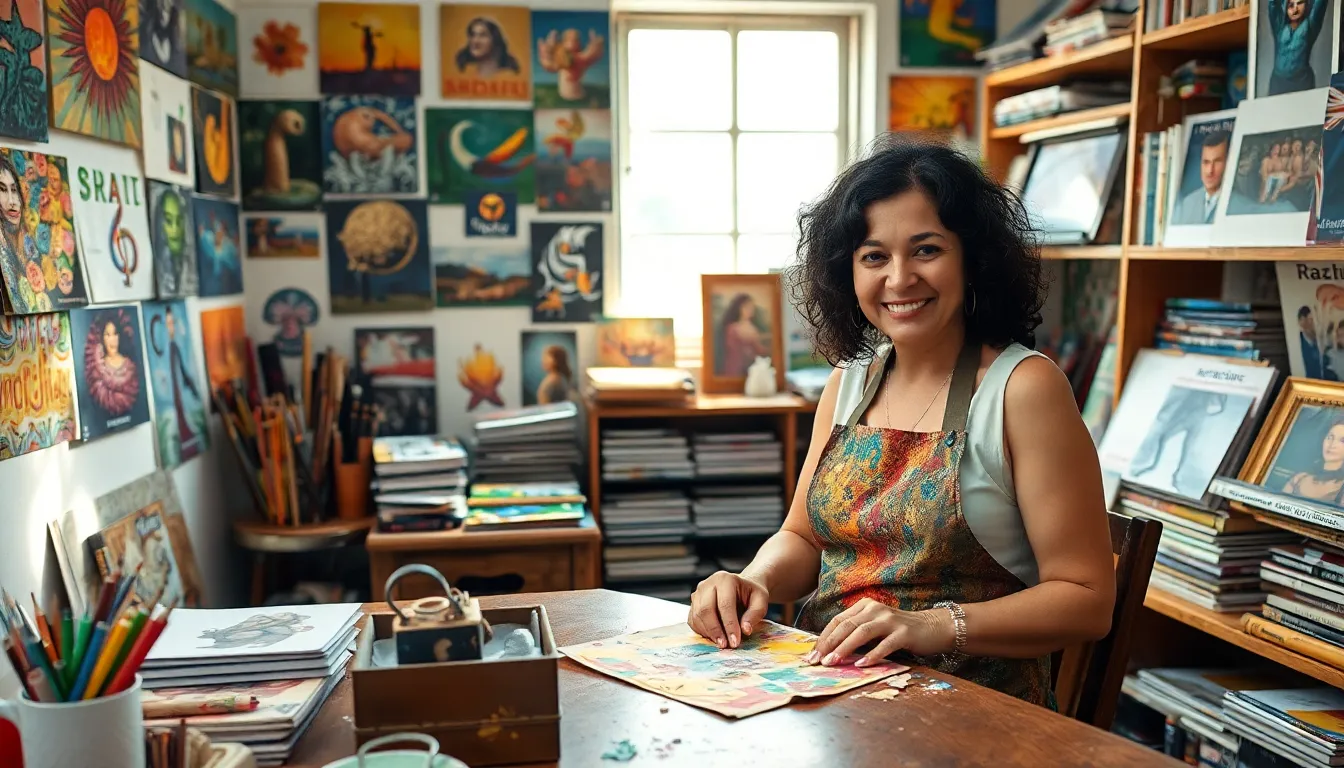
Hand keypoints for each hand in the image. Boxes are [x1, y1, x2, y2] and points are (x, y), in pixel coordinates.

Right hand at [688, 571, 768, 648]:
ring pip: (697, 616)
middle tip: (725, 645)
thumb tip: (745, 630)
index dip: (729, 625)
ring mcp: (697, 594)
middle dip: (715, 631)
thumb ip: (755, 614)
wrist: (741, 589)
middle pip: (706, 610)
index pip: (725, 605)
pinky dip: (702, 632)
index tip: (735, 642)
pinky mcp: (693, 605)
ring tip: (722, 643)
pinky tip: (715, 637)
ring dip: (708, 633)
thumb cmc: (751, 594)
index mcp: (725, 579)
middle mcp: (707, 584)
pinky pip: (693, 621)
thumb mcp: (760, 600)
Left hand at [808, 599, 952, 667]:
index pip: (838, 620)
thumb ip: (855, 634)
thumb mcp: (874, 628)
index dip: (823, 637)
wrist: (931, 628)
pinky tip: (861, 664)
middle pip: (846, 625)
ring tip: (833, 662)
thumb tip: (830, 651)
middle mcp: (875, 609)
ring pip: (862, 632)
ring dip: (845, 648)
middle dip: (829, 644)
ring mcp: (890, 620)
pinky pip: (885, 644)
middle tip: (817, 660)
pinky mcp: (904, 633)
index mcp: (864, 606)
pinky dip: (872, 655)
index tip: (812, 655)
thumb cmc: (898, 631)